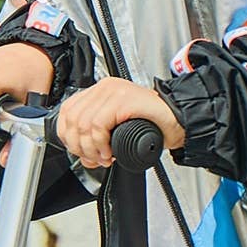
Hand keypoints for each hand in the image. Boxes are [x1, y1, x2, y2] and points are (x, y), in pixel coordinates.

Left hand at [54, 79, 185, 168]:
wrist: (178, 121)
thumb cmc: (153, 125)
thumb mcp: (118, 129)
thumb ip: (99, 137)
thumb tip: (83, 155)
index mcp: (101, 91)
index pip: (67, 111)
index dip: (68, 136)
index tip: (80, 151)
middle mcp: (105, 87)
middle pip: (73, 118)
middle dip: (79, 146)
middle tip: (94, 159)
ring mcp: (114, 91)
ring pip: (84, 123)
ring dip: (91, 148)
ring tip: (104, 158)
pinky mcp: (123, 100)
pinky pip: (98, 125)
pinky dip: (100, 143)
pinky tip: (110, 152)